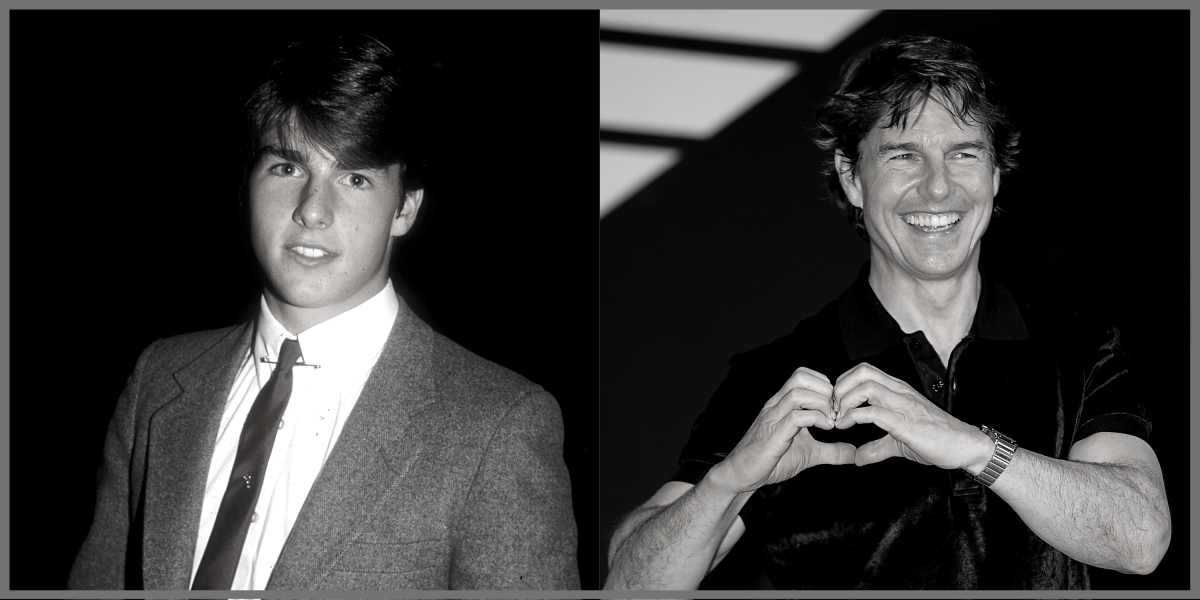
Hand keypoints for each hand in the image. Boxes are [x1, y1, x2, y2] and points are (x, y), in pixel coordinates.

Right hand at [708, 367, 855, 495]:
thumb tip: (853, 453)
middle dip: (825, 390)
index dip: (825, 384)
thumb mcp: (809, 454)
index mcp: (783, 404)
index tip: (836, 405)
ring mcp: (773, 417)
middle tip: (836, 411)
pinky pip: (795, 416)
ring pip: (798, 392)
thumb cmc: (770, 461)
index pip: (804, 375)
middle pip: (801, 376)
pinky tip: (824, 428)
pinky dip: (815, 419)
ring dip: (822, 403)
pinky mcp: (773, 433)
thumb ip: (831, 451)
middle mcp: (776, 405)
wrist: (742, 474)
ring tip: (831, 421)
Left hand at [832, 363, 992, 470]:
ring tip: (838, 419)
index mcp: (898, 391)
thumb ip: (877, 447)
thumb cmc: (938, 440)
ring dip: (844, 401)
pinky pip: (874, 411)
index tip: (836, 405)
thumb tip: (858, 458)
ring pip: (865, 386)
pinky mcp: (905, 422)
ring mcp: (903, 404)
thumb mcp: (899, 443)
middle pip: (861, 371)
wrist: (966, 446)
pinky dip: (853, 417)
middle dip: (840, 388)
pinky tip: (847, 426)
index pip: (864, 371)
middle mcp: (900, 392)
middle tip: (833, 409)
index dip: (844, 384)